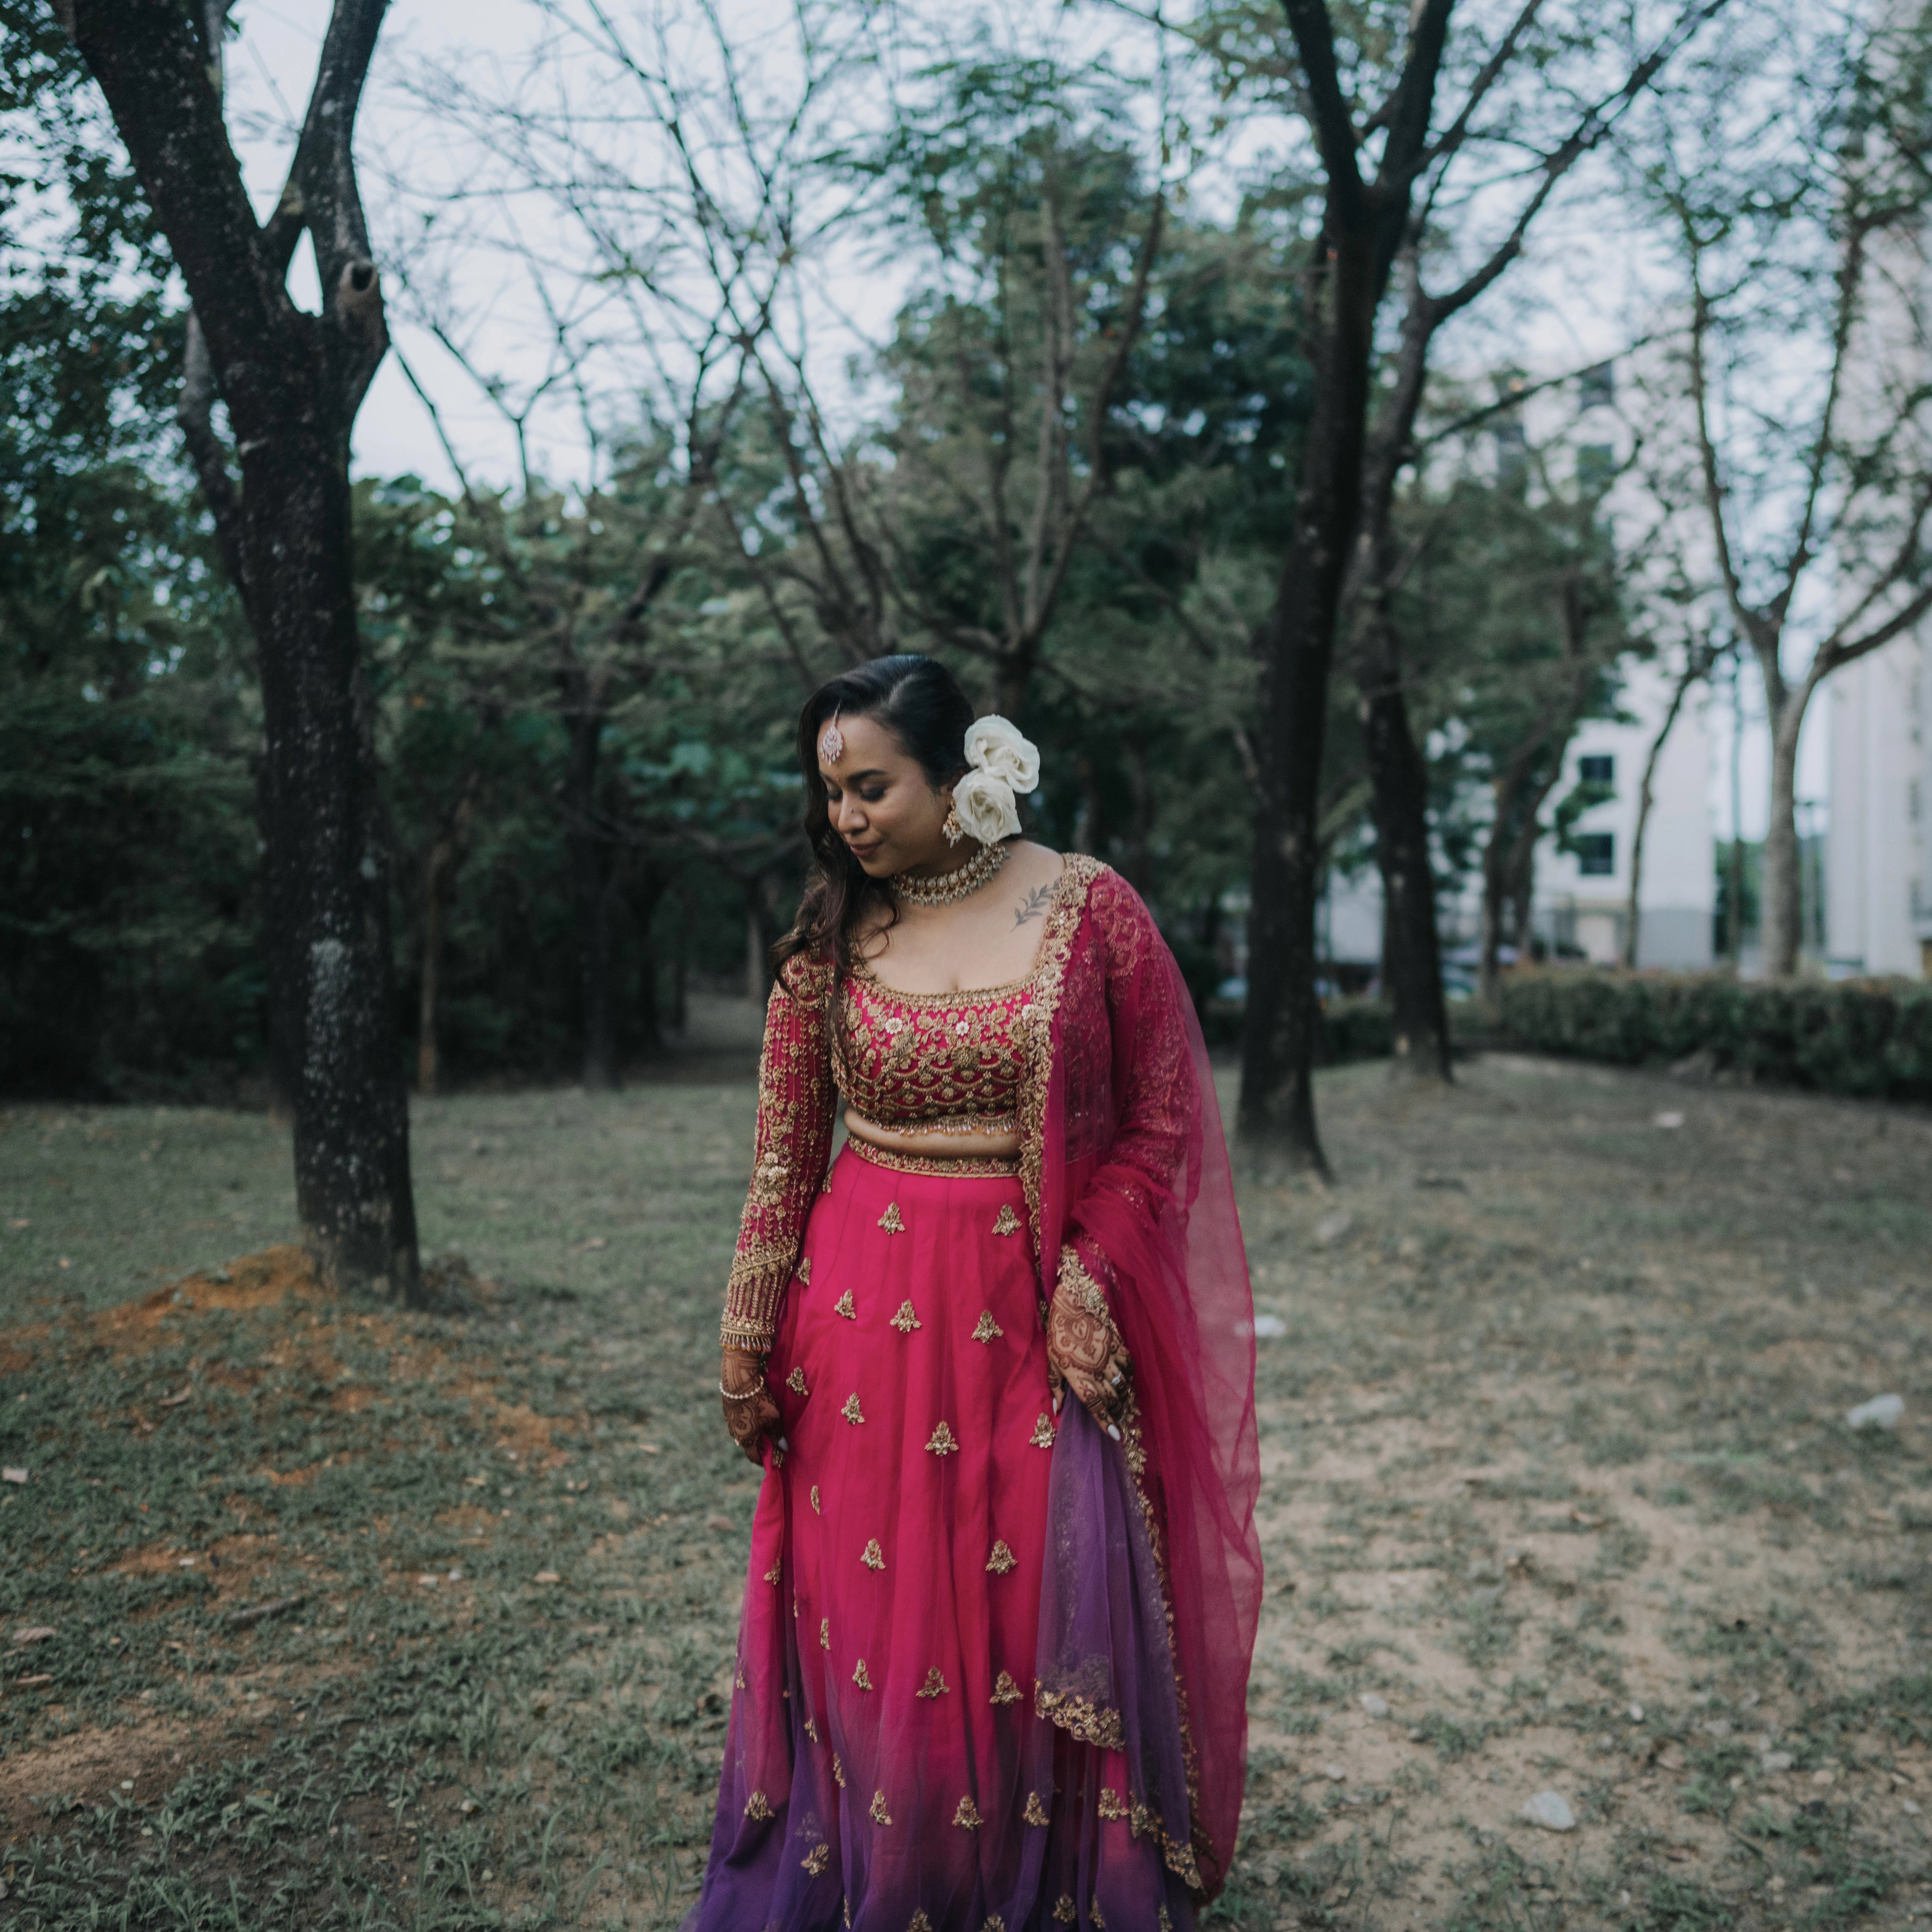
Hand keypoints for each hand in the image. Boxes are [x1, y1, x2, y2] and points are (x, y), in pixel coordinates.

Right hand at [720, 1346, 783, 1464]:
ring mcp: (729, 1422)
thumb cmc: (758, 1401)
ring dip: (753, 1433)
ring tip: (765, 1427)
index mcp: (746, 1440)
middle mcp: (735, 1434)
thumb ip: (778, 1435)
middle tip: (772, 1442)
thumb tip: (785, 1449)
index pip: (754, 1457)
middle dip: (760, 1446)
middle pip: (748, 1445)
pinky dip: (747, 1422)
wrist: (738, 1380)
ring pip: (742, 1433)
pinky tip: (755, 1414)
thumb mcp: (772, 1418)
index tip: (773, 1459)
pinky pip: (738, 1421)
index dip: (764, 1460)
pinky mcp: (727, 1410)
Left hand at [1045, 1292, 1130, 1436]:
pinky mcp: (1117, 1345)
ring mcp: (1108, 1358)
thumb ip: (1055, 1386)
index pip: (1095, 1405)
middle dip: (1117, 1413)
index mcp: (1077, 1376)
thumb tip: (1058, 1409)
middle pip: (1112, 1398)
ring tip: (1123, 1405)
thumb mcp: (1051, 1361)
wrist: (1072, 1304)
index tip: (1115, 1436)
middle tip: (1118, 1420)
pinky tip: (1126, 1381)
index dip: (1106, 1422)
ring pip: (1123, 1385)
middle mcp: (1095, 1370)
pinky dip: (1129, 1376)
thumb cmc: (1058, 1334)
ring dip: (1124, 1398)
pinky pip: (1129, 1366)